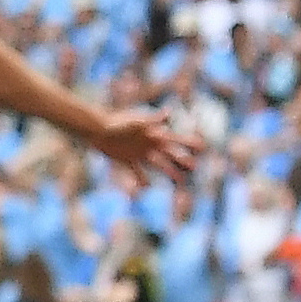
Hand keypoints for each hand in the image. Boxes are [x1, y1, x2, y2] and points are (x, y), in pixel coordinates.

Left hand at [83, 109, 200, 189]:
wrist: (96, 128)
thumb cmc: (118, 122)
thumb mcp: (137, 121)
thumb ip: (153, 119)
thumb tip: (169, 113)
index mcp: (153, 134)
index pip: (175, 138)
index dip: (189, 142)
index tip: (204, 146)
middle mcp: (148, 144)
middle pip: (169, 154)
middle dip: (182, 160)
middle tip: (194, 167)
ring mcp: (138, 153)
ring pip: (157, 164)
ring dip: (169, 172)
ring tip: (181, 181)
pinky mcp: (125, 160)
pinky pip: (135, 172)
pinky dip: (140, 180)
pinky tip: (145, 188)